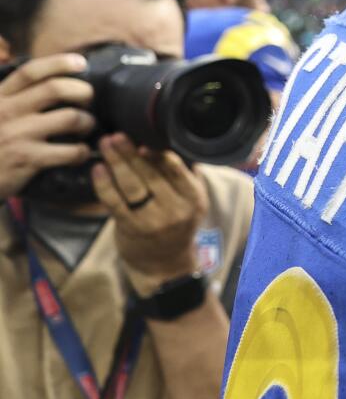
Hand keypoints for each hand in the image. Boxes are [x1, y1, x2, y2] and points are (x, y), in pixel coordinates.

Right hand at [0, 53, 92, 201]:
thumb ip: (16, 98)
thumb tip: (54, 82)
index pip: (30, 72)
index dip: (58, 63)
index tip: (80, 63)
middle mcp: (7, 112)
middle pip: (55, 89)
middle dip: (83, 92)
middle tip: (88, 102)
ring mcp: (17, 135)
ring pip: (70, 118)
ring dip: (87, 122)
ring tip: (86, 128)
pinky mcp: (26, 159)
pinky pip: (69, 151)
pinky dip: (82, 152)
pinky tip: (79, 154)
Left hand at [92, 134, 206, 289]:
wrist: (165, 263)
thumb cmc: (176, 225)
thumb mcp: (192, 203)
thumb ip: (184, 178)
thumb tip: (167, 145)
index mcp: (194, 199)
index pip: (175, 170)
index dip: (158, 153)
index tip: (143, 140)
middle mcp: (175, 209)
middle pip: (151, 174)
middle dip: (131, 152)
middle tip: (117, 135)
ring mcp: (152, 220)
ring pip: (132, 185)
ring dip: (117, 161)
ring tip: (107, 143)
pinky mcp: (130, 228)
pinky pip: (114, 202)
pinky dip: (104, 183)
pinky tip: (98, 169)